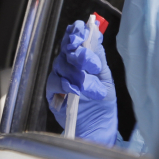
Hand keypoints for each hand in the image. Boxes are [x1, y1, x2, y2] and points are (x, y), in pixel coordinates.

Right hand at [46, 21, 117, 146]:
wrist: (97, 126)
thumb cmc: (102, 101)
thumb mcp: (105, 77)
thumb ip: (98, 57)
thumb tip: (95, 34)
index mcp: (82, 57)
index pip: (75, 36)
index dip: (77, 31)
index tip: (84, 32)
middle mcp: (69, 64)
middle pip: (66, 48)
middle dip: (76, 51)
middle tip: (86, 59)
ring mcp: (60, 77)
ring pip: (61, 64)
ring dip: (74, 71)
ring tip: (86, 82)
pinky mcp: (52, 92)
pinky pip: (54, 82)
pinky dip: (64, 84)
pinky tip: (74, 89)